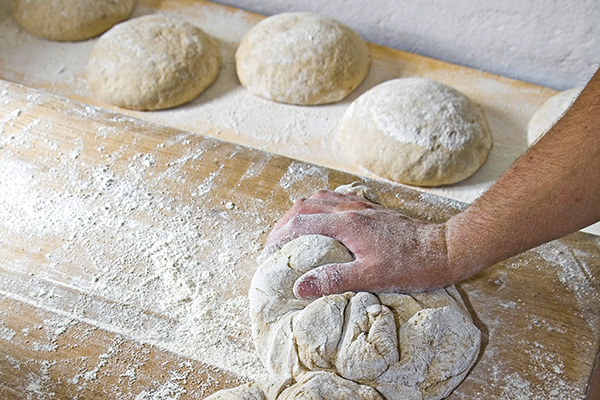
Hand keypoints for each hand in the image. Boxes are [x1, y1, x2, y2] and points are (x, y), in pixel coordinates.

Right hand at [260, 190, 455, 297]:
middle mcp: (350, 208)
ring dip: (299, 212)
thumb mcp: (372, 277)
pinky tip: (321, 219)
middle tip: (274, 244)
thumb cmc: (411, 265)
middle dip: (283, 223)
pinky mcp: (370, 208)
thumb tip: (299, 286)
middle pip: (304, 206)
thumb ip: (334, 279)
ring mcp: (361, 205)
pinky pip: (335, 198)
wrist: (443, 248)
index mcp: (346, 223)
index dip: (278, 238)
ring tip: (291, 231)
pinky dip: (319, 206)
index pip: (299, 224)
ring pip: (319, 198)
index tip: (267, 256)